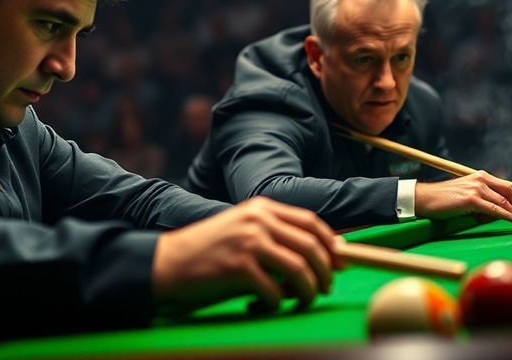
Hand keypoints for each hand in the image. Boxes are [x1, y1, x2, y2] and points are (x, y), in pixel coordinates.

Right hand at [152, 197, 338, 313]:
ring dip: (308, 291)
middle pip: (311, 246)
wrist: (169, 261)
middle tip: (326, 288)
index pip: (311, 222)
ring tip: (304, 301)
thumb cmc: (210, 251)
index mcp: (262, 208)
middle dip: (326, 272)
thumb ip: (276, 237)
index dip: (331, 243)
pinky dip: (278, 303)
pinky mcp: (238, 267)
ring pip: (299, 269)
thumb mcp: (244, 231)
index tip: (341, 262)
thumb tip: (320, 259)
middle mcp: (258, 220)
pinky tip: (267, 304)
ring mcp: (248, 242)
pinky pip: (274, 291)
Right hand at [414, 171, 511, 224]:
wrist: (425, 200)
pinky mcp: (471, 198)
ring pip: (505, 199)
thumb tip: (507, 214)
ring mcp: (477, 187)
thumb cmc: (446, 202)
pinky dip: (508, 216)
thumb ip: (487, 202)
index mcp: (483, 177)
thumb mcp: (470, 200)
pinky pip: (495, 208)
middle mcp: (482, 178)